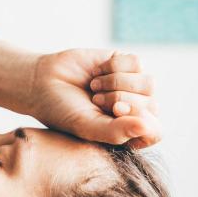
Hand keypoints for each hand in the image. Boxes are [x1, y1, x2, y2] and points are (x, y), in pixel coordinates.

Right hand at [28, 49, 160, 148]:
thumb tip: (147, 127)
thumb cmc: (62, 111)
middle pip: (152, 105)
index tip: (114, 111)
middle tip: (95, 100)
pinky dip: (114, 66)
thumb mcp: (87, 127)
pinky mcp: (126, 64)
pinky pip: (136, 62)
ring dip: (116, 83)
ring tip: (94, 87)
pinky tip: (97, 73)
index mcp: (127, 133)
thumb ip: (116, 132)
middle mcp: (134, 111)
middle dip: (120, 100)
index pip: (154, 131)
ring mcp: (133, 87)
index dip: (139, 120)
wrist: (43, 82)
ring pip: (148, 83)